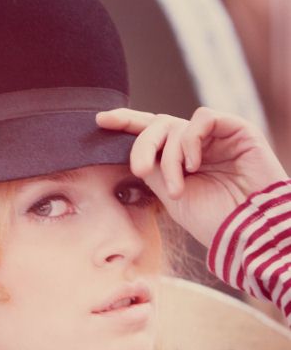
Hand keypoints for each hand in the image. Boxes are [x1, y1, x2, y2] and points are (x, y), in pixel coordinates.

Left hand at [96, 107, 287, 247]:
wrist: (247, 231)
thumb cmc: (213, 220)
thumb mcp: (171, 196)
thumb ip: (154, 170)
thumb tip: (135, 152)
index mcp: (179, 161)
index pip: (150, 135)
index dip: (126, 123)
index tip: (101, 121)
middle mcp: (195, 145)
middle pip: (156, 126)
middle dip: (142, 146)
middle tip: (139, 170)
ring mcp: (215, 136)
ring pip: (175, 125)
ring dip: (168, 157)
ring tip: (177, 188)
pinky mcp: (237, 129)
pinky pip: (202, 118)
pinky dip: (190, 141)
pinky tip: (194, 165)